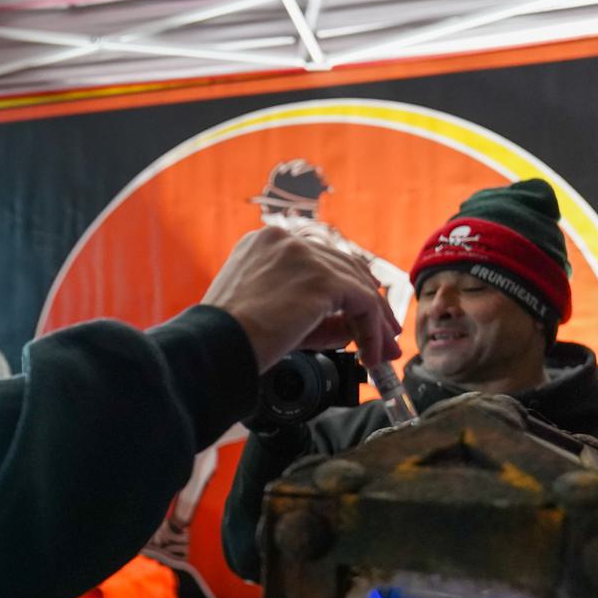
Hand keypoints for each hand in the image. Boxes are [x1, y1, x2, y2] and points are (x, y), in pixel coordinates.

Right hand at [201, 226, 401, 372]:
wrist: (214, 345)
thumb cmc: (228, 338)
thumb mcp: (271, 316)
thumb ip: (312, 316)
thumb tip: (353, 329)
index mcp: (264, 244)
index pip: (318, 259)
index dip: (344, 287)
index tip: (358, 314)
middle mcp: (284, 241)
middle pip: (344, 267)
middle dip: (367, 304)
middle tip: (383, 336)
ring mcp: (304, 256)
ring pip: (358, 285)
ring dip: (375, 322)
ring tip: (382, 352)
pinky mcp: (322, 279)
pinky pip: (363, 304)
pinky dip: (373, 331)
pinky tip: (371, 356)